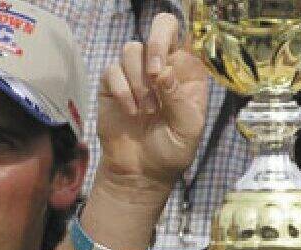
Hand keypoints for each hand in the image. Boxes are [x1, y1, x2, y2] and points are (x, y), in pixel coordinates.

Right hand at [96, 12, 208, 188]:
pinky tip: (130, 112)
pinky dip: (121, 92)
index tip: (163, 73)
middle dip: (155, 46)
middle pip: (160, 26)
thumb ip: (179, 99)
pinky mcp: (113, 86)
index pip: (187, 35)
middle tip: (153, 75)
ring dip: (138, 82)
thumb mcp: (187, 129)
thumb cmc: (171, 151)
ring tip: (145, 111)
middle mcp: (163, 66)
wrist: (141, 172)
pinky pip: (112, 71)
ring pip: (132, 49)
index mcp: (188, 71)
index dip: (175, 44)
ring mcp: (137, 74)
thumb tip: (163, 72)